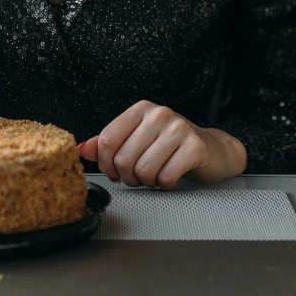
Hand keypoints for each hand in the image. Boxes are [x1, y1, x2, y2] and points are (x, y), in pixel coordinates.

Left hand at [78, 101, 246, 188]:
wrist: (213, 150)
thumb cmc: (171, 146)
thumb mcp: (138, 139)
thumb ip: (109, 144)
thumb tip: (82, 149)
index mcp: (141, 110)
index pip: (107, 140)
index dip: (105, 164)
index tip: (113, 172)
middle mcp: (159, 114)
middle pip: (123, 159)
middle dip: (128, 177)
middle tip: (139, 177)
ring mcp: (179, 129)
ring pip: (143, 170)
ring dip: (147, 182)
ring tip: (156, 175)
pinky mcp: (195, 148)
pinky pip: (166, 178)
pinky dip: (165, 185)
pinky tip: (171, 176)